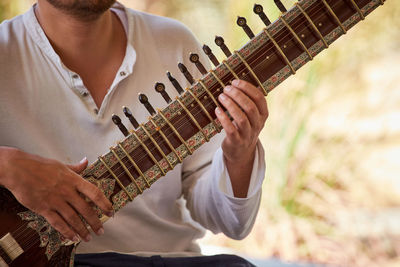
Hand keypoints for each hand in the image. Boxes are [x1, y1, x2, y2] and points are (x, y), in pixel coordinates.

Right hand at [0, 147, 112, 241]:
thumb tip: (86, 161)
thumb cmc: (40, 166)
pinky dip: (66, 231)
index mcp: (73, 179)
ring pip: (73, 219)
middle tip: (101, 230)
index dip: (104, 203)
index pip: (94, 192)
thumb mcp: (61, 165)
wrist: (18, 169)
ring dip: (82, 230)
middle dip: (95, 222)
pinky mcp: (43, 208)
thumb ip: (76, 167)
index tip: (110, 211)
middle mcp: (67, 191)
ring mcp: (55, 200)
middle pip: (85, 209)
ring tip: (88, 237)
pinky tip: (72, 237)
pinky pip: (57, 223)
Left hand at [215, 80, 267, 196]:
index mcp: (263, 115)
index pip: (259, 98)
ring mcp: (248, 134)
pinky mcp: (236, 142)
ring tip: (221, 97)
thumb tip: (235, 83)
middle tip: (225, 88)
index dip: (247, 88)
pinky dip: (223, 118)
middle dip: (237, 95)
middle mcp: (257, 125)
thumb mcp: (250, 116)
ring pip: (241, 118)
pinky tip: (217, 110)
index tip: (235, 82)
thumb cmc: (243, 128)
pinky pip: (230, 129)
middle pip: (250, 107)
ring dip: (230, 105)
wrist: (240, 152)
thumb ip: (247, 101)